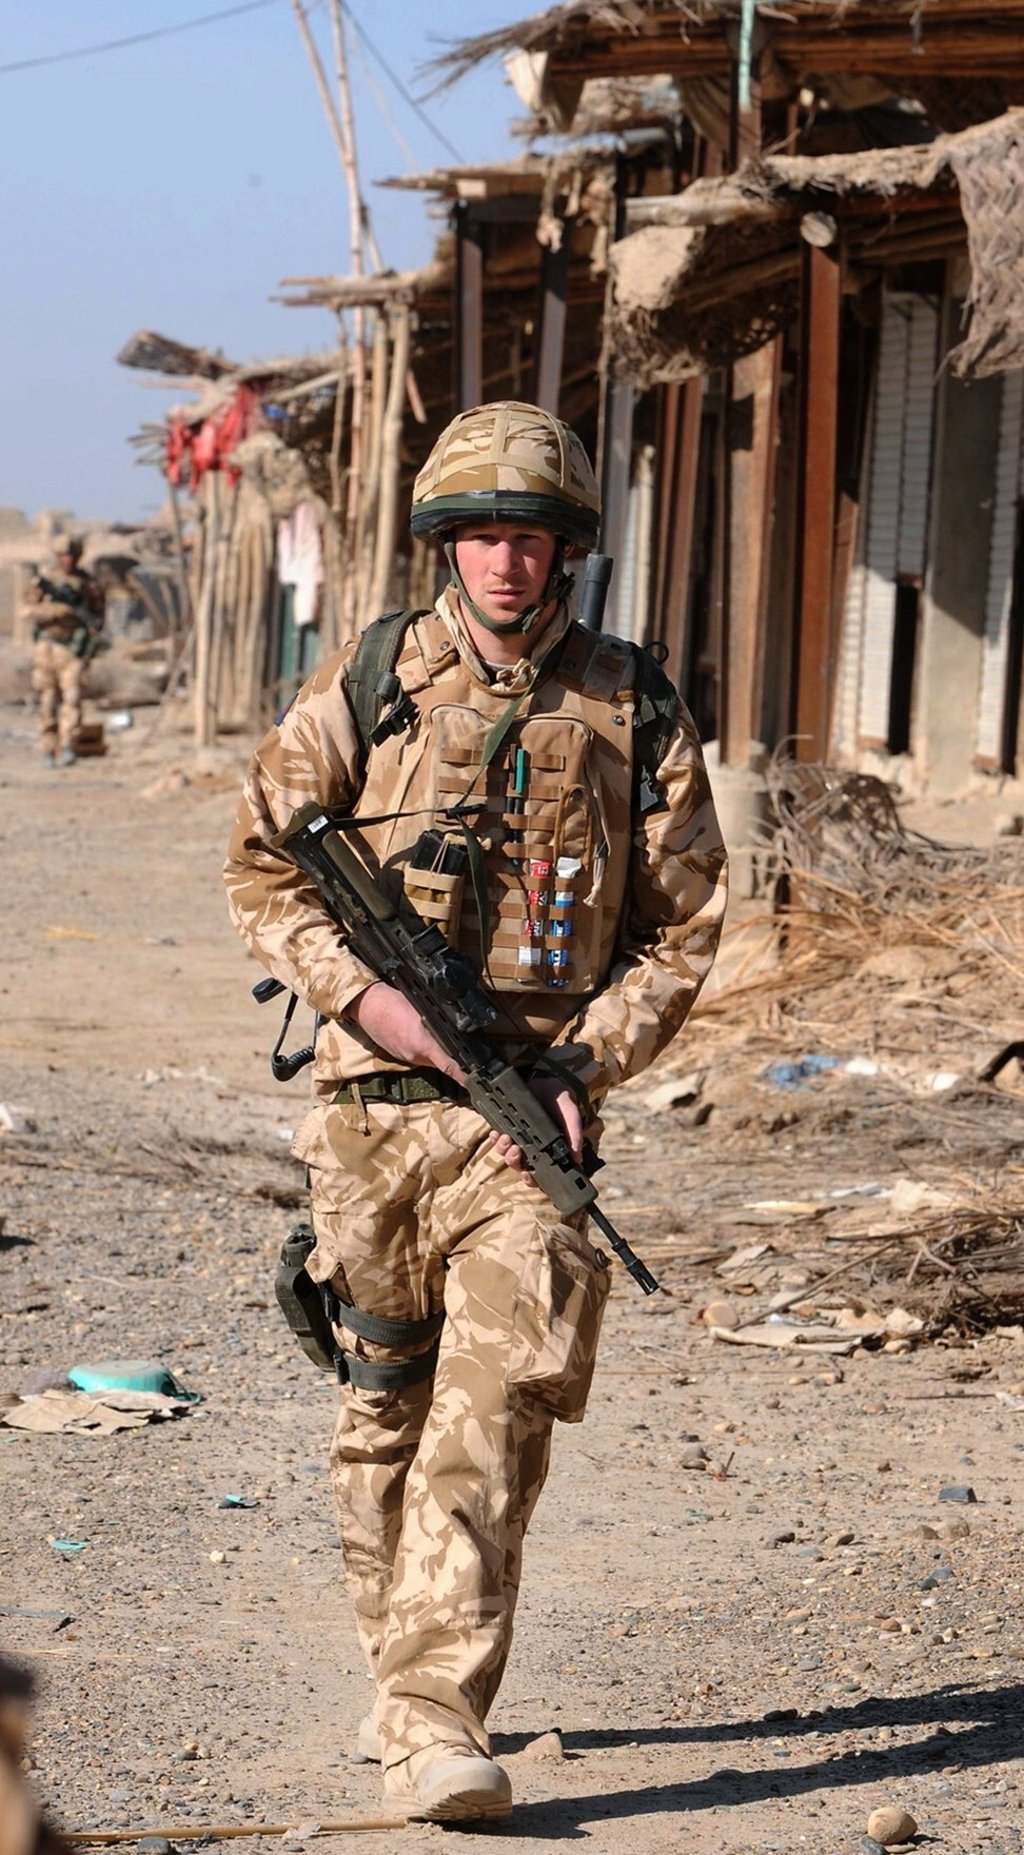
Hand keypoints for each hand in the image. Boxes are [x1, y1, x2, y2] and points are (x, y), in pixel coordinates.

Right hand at [346, 982, 465, 1084]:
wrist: (366, 1006)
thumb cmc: (392, 1003)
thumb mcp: (421, 1008)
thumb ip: (440, 1022)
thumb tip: (460, 1031)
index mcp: (422, 1044)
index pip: (449, 1066)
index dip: (464, 1076)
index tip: (476, 1083)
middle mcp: (415, 1056)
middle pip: (443, 1064)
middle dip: (456, 1062)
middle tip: (470, 1056)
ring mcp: (406, 1058)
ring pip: (431, 1061)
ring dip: (440, 1055)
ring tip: (448, 1043)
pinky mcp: (400, 1056)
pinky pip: (420, 1057)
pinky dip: (427, 1051)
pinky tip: (427, 1038)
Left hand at [490, 1073, 583, 1173]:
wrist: (546, 1081)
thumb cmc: (561, 1102)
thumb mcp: (571, 1115)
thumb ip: (574, 1134)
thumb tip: (578, 1158)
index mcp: (550, 1151)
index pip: (540, 1173)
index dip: (532, 1178)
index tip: (527, 1174)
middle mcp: (533, 1149)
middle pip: (520, 1166)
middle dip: (515, 1162)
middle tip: (516, 1150)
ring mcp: (519, 1139)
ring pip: (507, 1154)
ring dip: (505, 1150)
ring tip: (507, 1138)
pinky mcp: (508, 1128)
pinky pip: (498, 1139)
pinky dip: (496, 1138)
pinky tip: (497, 1133)